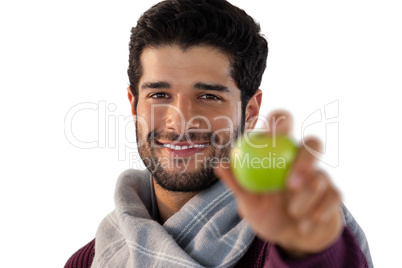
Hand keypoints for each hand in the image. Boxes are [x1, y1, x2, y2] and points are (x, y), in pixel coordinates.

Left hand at [215, 111, 343, 256]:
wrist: (289, 238)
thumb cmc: (266, 212)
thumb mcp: (248, 202)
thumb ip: (236, 183)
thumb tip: (219, 164)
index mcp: (279, 153)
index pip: (282, 125)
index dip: (279, 122)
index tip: (270, 136)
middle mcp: (302, 160)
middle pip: (313, 143)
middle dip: (306, 159)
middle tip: (292, 183)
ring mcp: (320, 176)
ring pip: (321, 177)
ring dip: (306, 199)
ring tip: (292, 214)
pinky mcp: (334, 194)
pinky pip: (333, 198)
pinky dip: (318, 213)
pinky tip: (305, 225)